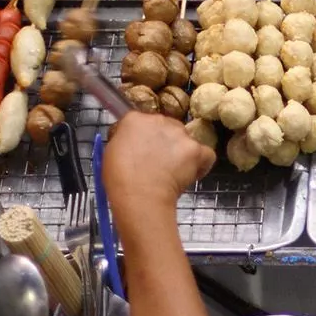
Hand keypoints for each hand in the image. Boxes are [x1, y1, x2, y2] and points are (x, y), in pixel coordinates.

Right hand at [101, 112, 214, 234]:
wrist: (141, 196)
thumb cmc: (120, 179)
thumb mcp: (111, 151)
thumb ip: (125, 139)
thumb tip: (132, 141)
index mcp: (135, 119)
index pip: (142, 121)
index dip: (144, 137)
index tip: (143, 151)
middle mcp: (159, 120)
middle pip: (167, 126)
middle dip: (165, 141)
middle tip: (159, 162)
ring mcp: (180, 134)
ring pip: (186, 138)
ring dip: (182, 151)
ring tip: (174, 171)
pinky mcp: (196, 150)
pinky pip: (205, 153)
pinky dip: (201, 163)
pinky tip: (191, 173)